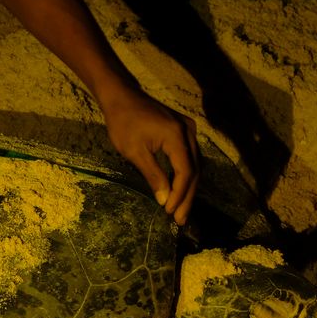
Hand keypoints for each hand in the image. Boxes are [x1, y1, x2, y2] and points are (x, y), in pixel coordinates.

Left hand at [100, 88, 199, 225]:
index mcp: (177, 136)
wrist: (121, 97)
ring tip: (180, 211)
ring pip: (194, 164)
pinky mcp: (184, 130)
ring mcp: (188, 129)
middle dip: (187, 196)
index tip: (171, 213)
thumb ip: (153, 176)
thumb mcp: (135, 153)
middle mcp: (188, 132)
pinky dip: (185, 175)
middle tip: (180, 220)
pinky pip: (189, 157)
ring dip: (188, 188)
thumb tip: (165, 200)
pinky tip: (179, 191)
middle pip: (194, 170)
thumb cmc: (123, 123)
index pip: (186, 172)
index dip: (180, 195)